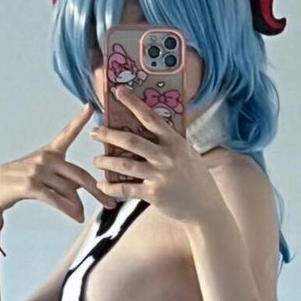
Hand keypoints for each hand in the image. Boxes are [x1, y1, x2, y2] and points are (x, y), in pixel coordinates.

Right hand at [0, 103, 114, 225]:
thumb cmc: (22, 181)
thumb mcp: (44, 176)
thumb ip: (64, 181)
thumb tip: (83, 194)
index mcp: (50, 152)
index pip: (68, 133)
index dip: (79, 119)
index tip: (91, 106)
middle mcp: (46, 158)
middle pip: (80, 174)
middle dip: (97, 191)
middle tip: (111, 203)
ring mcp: (38, 171)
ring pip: (69, 190)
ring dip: (79, 206)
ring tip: (83, 216)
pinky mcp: (31, 185)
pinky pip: (57, 200)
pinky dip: (69, 210)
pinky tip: (77, 217)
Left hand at [90, 86, 222, 227]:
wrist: (205, 208)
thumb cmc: (196, 179)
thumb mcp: (188, 154)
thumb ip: (170, 143)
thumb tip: (153, 126)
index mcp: (175, 142)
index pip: (151, 118)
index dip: (133, 103)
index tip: (118, 91)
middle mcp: (167, 156)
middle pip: (131, 142)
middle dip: (109, 136)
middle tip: (94, 133)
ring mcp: (160, 176)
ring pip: (125, 165)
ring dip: (106, 162)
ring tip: (96, 160)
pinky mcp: (154, 194)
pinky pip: (127, 189)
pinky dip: (112, 188)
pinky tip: (102, 185)